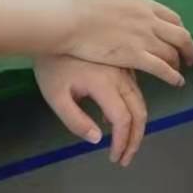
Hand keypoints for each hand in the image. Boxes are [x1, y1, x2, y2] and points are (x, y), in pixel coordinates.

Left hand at [34, 55, 149, 165]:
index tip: (114, 157)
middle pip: (139, 112)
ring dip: (137, 126)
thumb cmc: (52, 66)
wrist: (54, 33)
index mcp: (104, 83)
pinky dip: (133, 109)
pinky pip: (136, 89)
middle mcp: (120, 75)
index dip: (122, 142)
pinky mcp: (122, 64)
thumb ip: (75, 121)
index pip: (123, 119)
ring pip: (140, 101)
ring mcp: (123, 68)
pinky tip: (115, 119)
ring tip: (125, 144)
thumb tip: (97, 139)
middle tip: (125, 158)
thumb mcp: (55, 97)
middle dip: (135, 140)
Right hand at [65, 0, 192, 86]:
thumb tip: (132, 14)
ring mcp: (144, 38)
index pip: (173, 18)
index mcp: (143, 4)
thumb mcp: (114, 0)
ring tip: (180, 72)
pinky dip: (173, 76)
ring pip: (173, 53)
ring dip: (180, 64)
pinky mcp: (135, 56)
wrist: (71, 20)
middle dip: (188, 48)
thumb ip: (128, 8)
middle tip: (188, 58)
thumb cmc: (83, 9)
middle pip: (180, 35)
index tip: (178, 40)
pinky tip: (176, 82)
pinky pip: (163, 68)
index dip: (179, 31)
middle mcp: (149, 19)